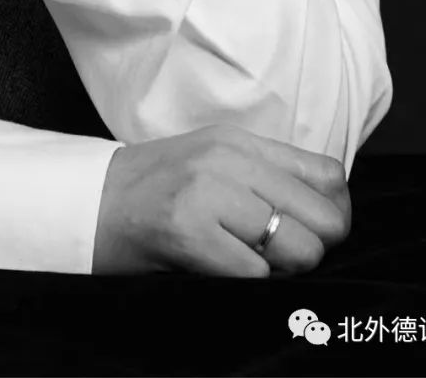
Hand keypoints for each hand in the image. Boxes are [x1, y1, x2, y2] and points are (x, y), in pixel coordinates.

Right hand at [92, 124, 350, 276]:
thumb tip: (330, 211)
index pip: (329, 176)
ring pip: (299, 248)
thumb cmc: (157, 190)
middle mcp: (229, 161)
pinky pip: (256, 274)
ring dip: (285, 270)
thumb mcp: (214, 163)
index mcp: (240, 142)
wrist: (90, 203)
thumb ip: (267, 176)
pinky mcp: (189, 232)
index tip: (315, 232)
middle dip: (314, 248)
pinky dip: (249, 283)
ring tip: (253, 264)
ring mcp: (208, 194)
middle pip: (325, 218)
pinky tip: (223, 271)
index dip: (335, 213)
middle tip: (283, 257)